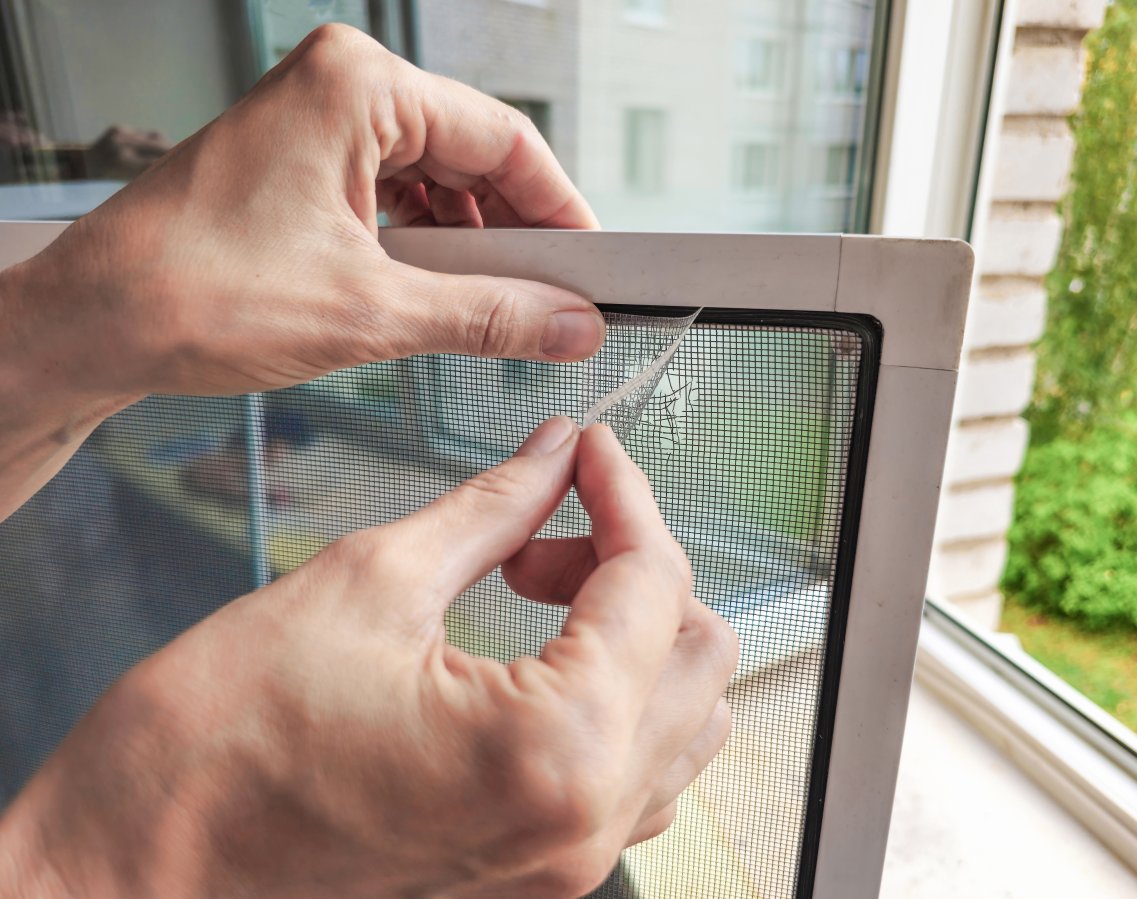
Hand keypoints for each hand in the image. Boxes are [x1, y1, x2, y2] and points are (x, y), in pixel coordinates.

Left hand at [0, 23, 601, 517]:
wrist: (90, 326)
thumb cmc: (192, 293)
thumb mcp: (370, 313)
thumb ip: (489, 314)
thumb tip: (567, 323)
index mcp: (357, 86)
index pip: (505, 138)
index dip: (562, 210)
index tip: (598, 267)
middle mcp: (338, 87)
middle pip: (474, 154)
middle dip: (518, 233)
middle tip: (558, 300)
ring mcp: (315, 123)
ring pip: (437, 177)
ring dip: (474, 244)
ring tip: (503, 306)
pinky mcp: (300, 164)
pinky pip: (395, 194)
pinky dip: (428, 245)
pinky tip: (444, 290)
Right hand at [0, 421, 737, 898]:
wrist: (141, 862)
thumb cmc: (220, 745)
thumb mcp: (372, 583)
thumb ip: (495, 508)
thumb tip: (555, 455)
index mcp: (555, 747)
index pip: (655, 584)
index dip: (624, 491)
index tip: (586, 449)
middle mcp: (581, 819)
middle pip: (699, 652)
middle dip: (639, 560)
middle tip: (552, 518)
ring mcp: (564, 857)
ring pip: (683, 715)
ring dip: (636, 627)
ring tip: (537, 581)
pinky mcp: (534, 866)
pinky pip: (636, 770)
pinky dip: (616, 691)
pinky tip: (540, 649)